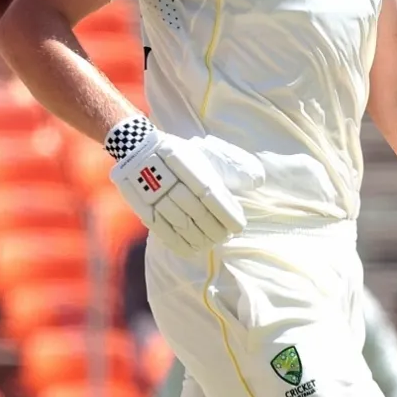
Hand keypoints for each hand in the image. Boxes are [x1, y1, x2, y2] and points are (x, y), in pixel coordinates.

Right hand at [105, 117, 262, 255]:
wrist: (138, 147)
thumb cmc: (183, 154)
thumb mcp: (208, 151)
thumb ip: (235, 165)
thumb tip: (258, 180)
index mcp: (187, 161)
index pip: (210, 193)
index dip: (226, 213)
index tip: (238, 225)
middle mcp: (168, 177)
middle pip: (196, 211)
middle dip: (215, 228)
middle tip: (226, 236)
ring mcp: (152, 193)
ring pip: (180, 222)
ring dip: (200, 238)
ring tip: (212, 243)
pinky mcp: (141, 207)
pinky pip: (161, 230)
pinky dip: (179, 243)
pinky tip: (193, 250)